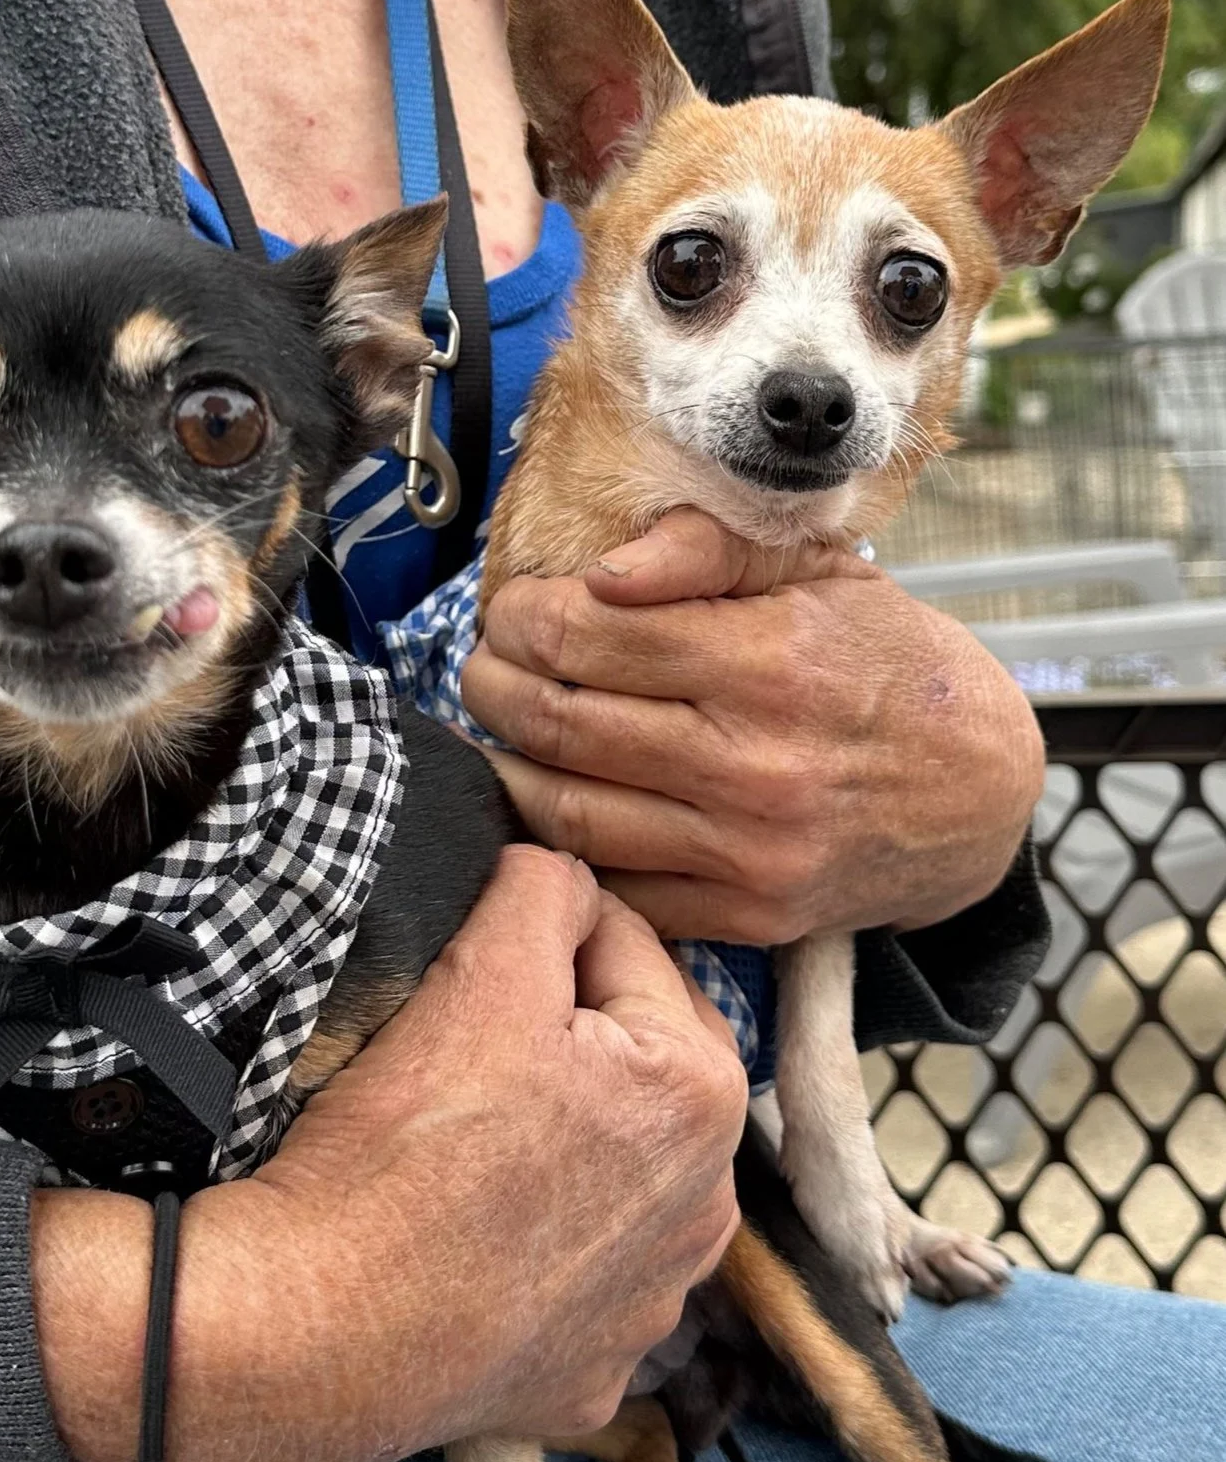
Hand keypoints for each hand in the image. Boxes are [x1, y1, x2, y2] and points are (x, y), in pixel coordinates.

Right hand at [32, 848, 743, 1461]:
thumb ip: (545, 889)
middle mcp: (709, 1207)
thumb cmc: (405, 1148)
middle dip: (568, 1044)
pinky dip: (532, 1257)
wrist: (322, 1325)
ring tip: (465, 1149)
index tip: (469, 965)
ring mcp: (654, 1305)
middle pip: (633, 1069)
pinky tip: (470, 1244)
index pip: (630, 952)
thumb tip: (562, 865)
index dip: (542, 939)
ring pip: (613, 1177)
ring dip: (563, 1149)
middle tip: (460, 1053)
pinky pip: (572, 1281)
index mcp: (705, 1093)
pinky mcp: (594, 1375)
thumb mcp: (480, 973)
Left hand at [460, 509, 1044, 942]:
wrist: (978, 796)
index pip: (588, 635)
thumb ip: (708, 549)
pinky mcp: (742, 913)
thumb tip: (601, 570)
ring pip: (567, 812)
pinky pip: (613, 881)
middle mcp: (753, 764)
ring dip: (505, 766)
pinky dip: (559, 842)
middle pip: (561, 723)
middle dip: (494, 686)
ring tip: (499, 729)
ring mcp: (746, 851)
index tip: (512, 609)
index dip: (523, 617)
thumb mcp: (823, 572)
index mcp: (770, 662)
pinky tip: (547, 799)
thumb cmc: (890, 665)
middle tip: (483, 665)